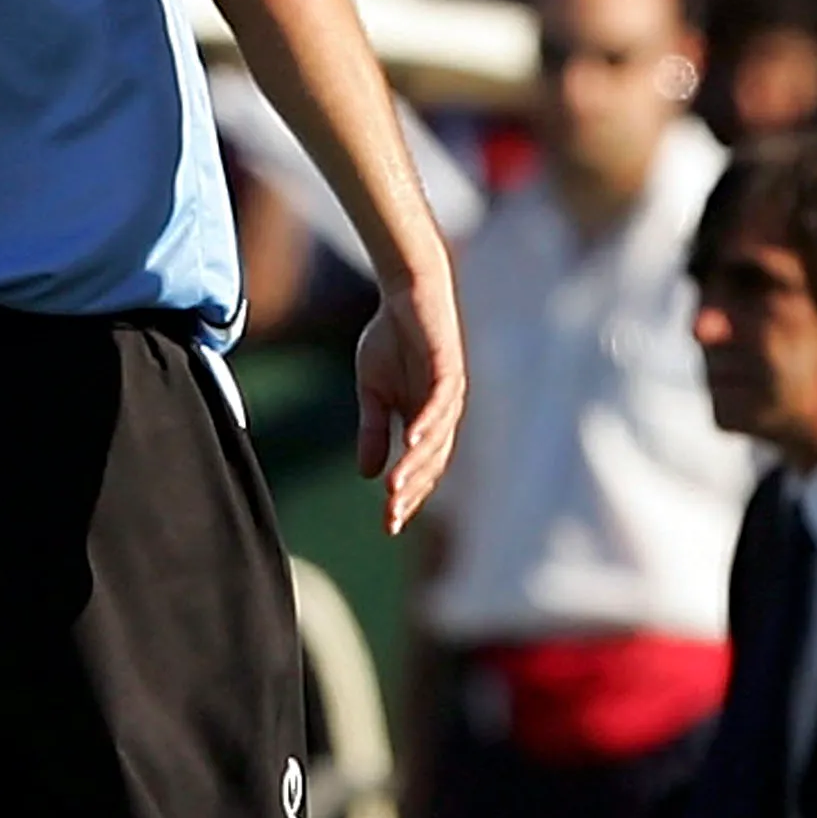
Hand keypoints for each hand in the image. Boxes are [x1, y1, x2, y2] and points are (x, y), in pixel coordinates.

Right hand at [356, 266, 465, 535]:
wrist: (406, 292)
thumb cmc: (390, 338)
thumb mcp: (372, 391)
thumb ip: (373, 429)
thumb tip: (368, 474)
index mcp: (426, 421)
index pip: (420, 469)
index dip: (407, 496)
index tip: (387, 525)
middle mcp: (443, 413)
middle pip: (432, 464)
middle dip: (411, 492)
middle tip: (390, 518)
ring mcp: (448, 393)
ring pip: (436, 440)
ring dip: (415, 465)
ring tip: (393, 490)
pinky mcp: (447, 369)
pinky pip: (439, 403)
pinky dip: (426, 424)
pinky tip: (409, 441)